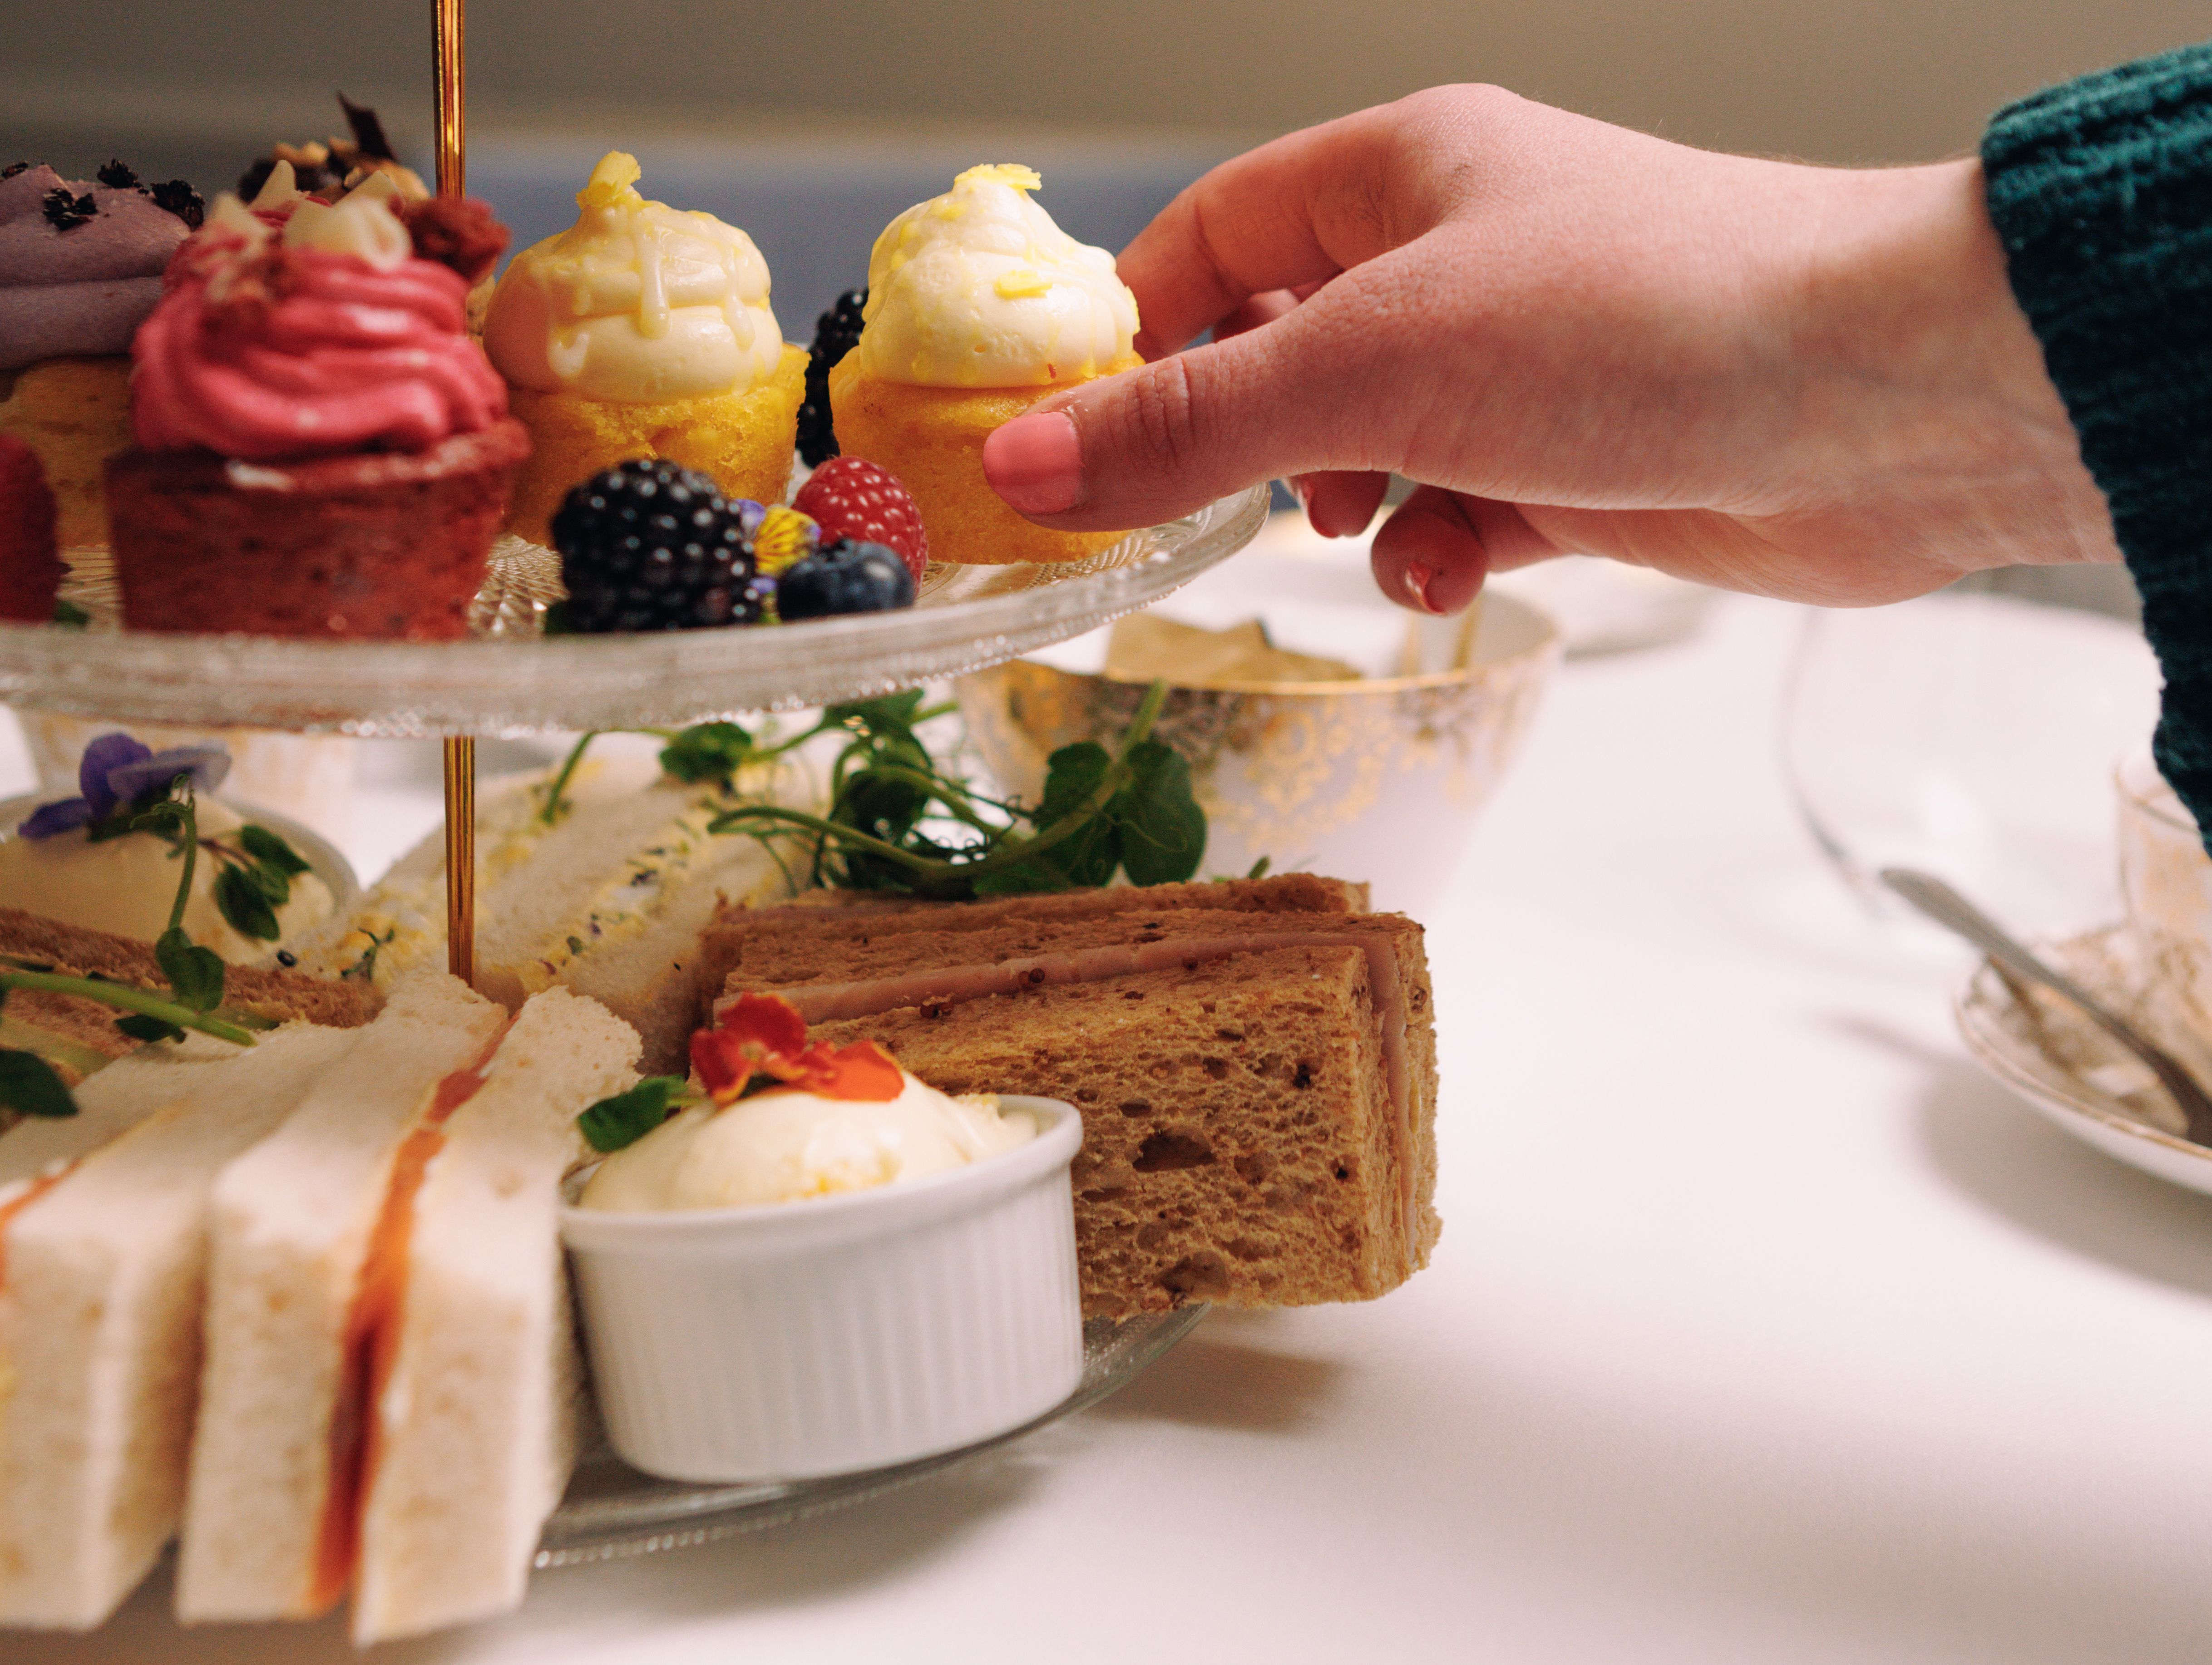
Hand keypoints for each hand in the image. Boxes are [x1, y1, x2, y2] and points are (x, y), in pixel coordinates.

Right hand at [979, 85, 2118, 611]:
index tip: (1066, 434)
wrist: (1884, 401)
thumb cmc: (1646, 321)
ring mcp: (1521, 365)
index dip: (1132, 330)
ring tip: (1373, 524)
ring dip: (1349, 508)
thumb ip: (1192, 424)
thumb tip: (1023, 465)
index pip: (1214, 236)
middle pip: (1283, 349)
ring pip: (1370, 447)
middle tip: (1217, 500)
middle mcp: (1458, 259)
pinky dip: (1441, 551)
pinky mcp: (1579, 462)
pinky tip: (1458, 569)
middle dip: (1249, 439)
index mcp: (1400, 177)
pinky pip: (1459, 512)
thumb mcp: (1373, 365)